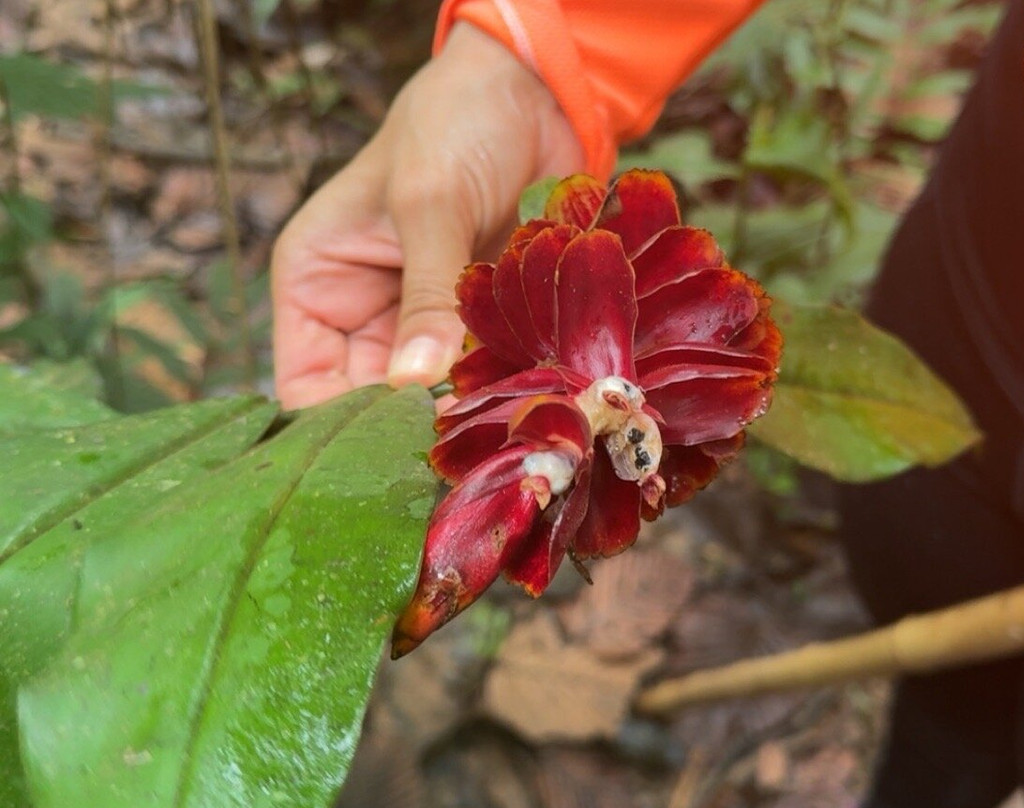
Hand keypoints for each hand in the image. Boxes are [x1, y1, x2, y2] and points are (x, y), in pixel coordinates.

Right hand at [271, 23, 584, 408]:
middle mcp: (360, 311)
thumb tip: (412, 382)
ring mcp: (420, 319)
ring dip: (457, 409)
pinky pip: (476, 371)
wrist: (531, 94)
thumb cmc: (455, 124)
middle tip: (454, 445)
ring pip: (427, 393)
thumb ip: (425, 296)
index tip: (395, 445)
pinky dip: (495, 386)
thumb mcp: (429, 204)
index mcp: (316, 282)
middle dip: (409, 424)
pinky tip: (521, 400)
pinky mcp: (474, 321)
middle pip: (369, 401)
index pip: (306, 384)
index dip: (341, 423)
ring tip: (493, 424)